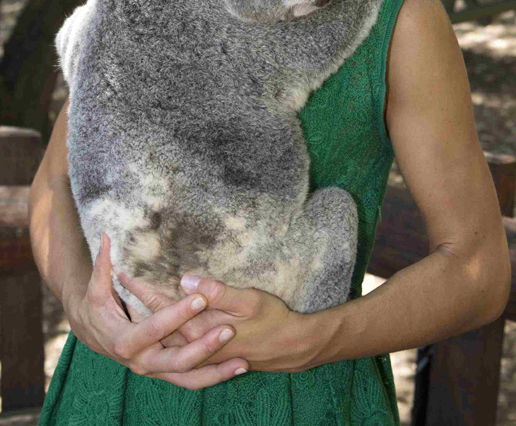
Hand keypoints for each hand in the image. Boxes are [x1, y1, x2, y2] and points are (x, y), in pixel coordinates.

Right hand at [66, 234, 248, 387]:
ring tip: (242, 361)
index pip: (155, 328)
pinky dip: (213, 377)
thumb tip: (106, 237)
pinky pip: (191, 380)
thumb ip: (102, 265)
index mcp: (126, 341)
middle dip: (203, 347)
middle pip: (176, 361)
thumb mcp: (95, 289)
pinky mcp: (165, 372)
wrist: (93, 337)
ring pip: (188, 378)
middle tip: (229, 329)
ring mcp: (154, 370)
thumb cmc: (96, 309)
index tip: (200, 297)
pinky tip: (239, 368)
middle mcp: (142, 361)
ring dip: (215, 372)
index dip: (177, 314)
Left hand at [116, 270, 313, 372]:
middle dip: (136, 303)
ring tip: (126, 298)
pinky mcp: (206, 352)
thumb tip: (186, 280)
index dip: (141, 289)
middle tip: (118, 280)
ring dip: (146, 317)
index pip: (161, 307)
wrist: (291, 347)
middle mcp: (194, 345)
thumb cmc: (272, 320)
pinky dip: (161, 328)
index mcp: (199, 331)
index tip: (122, 271)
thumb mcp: (249, 301)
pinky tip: (155, 317)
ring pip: (162, 334)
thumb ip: (218, 293)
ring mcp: (199, 352)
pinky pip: (173, 341)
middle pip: (156, 323)